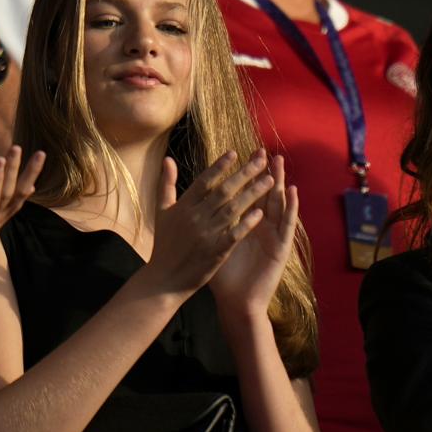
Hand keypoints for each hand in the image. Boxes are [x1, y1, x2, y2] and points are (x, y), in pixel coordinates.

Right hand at [146, 150, 274, 296]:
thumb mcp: (161, 211)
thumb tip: (168, 159)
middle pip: (223, 191)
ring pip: (233, 209)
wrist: (165, 278)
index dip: (220, 166)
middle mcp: (195, 217)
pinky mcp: (216, 251)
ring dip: (253, 194)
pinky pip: (235, 233)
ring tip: (270, 181)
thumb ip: (166, 183)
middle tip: (261, 160)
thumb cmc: (164, 243)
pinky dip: (248, 222)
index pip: (204, 181)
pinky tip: (262, 212)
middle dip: (244, 174)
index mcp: (183, 206)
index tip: (236, 153)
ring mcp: (206, 234)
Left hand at [210, 154, 299, 317]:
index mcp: (241, 225)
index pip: (241, 195)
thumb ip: (202, 225)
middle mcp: (259, 227)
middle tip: (262, 152)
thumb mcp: (210, 245)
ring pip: (277, 205)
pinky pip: (287, 225)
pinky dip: (290, 208)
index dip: (239, 176)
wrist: (237, 301)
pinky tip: (292, 193)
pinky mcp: (280, 248)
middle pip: (261, 195)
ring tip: (278, 165)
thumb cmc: (223, 274)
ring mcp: (271, 236)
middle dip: (261, 173)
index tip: (236, 154)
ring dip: (279, 184)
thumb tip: (188, 209)